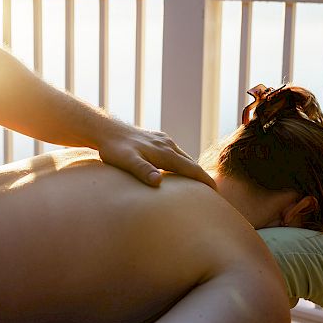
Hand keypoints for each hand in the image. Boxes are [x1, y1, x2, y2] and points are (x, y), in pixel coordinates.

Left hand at [97, 125, 216, 189]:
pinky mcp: (156, 138)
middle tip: (212, 193)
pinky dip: (181, 161)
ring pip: (182, 156)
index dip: (204, 180)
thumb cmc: (114, 149)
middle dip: (201, 176)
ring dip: (191, 168)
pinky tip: (177, 168)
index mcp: (164, 153)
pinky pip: (174, 151)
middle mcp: (167, 144)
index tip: (216, 192)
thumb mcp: (127, 162)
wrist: (106, 129)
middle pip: (190, 162)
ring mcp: (162, 140)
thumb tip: (158, 182)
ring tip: (198, 183)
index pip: (190, 168)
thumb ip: (143, 170)